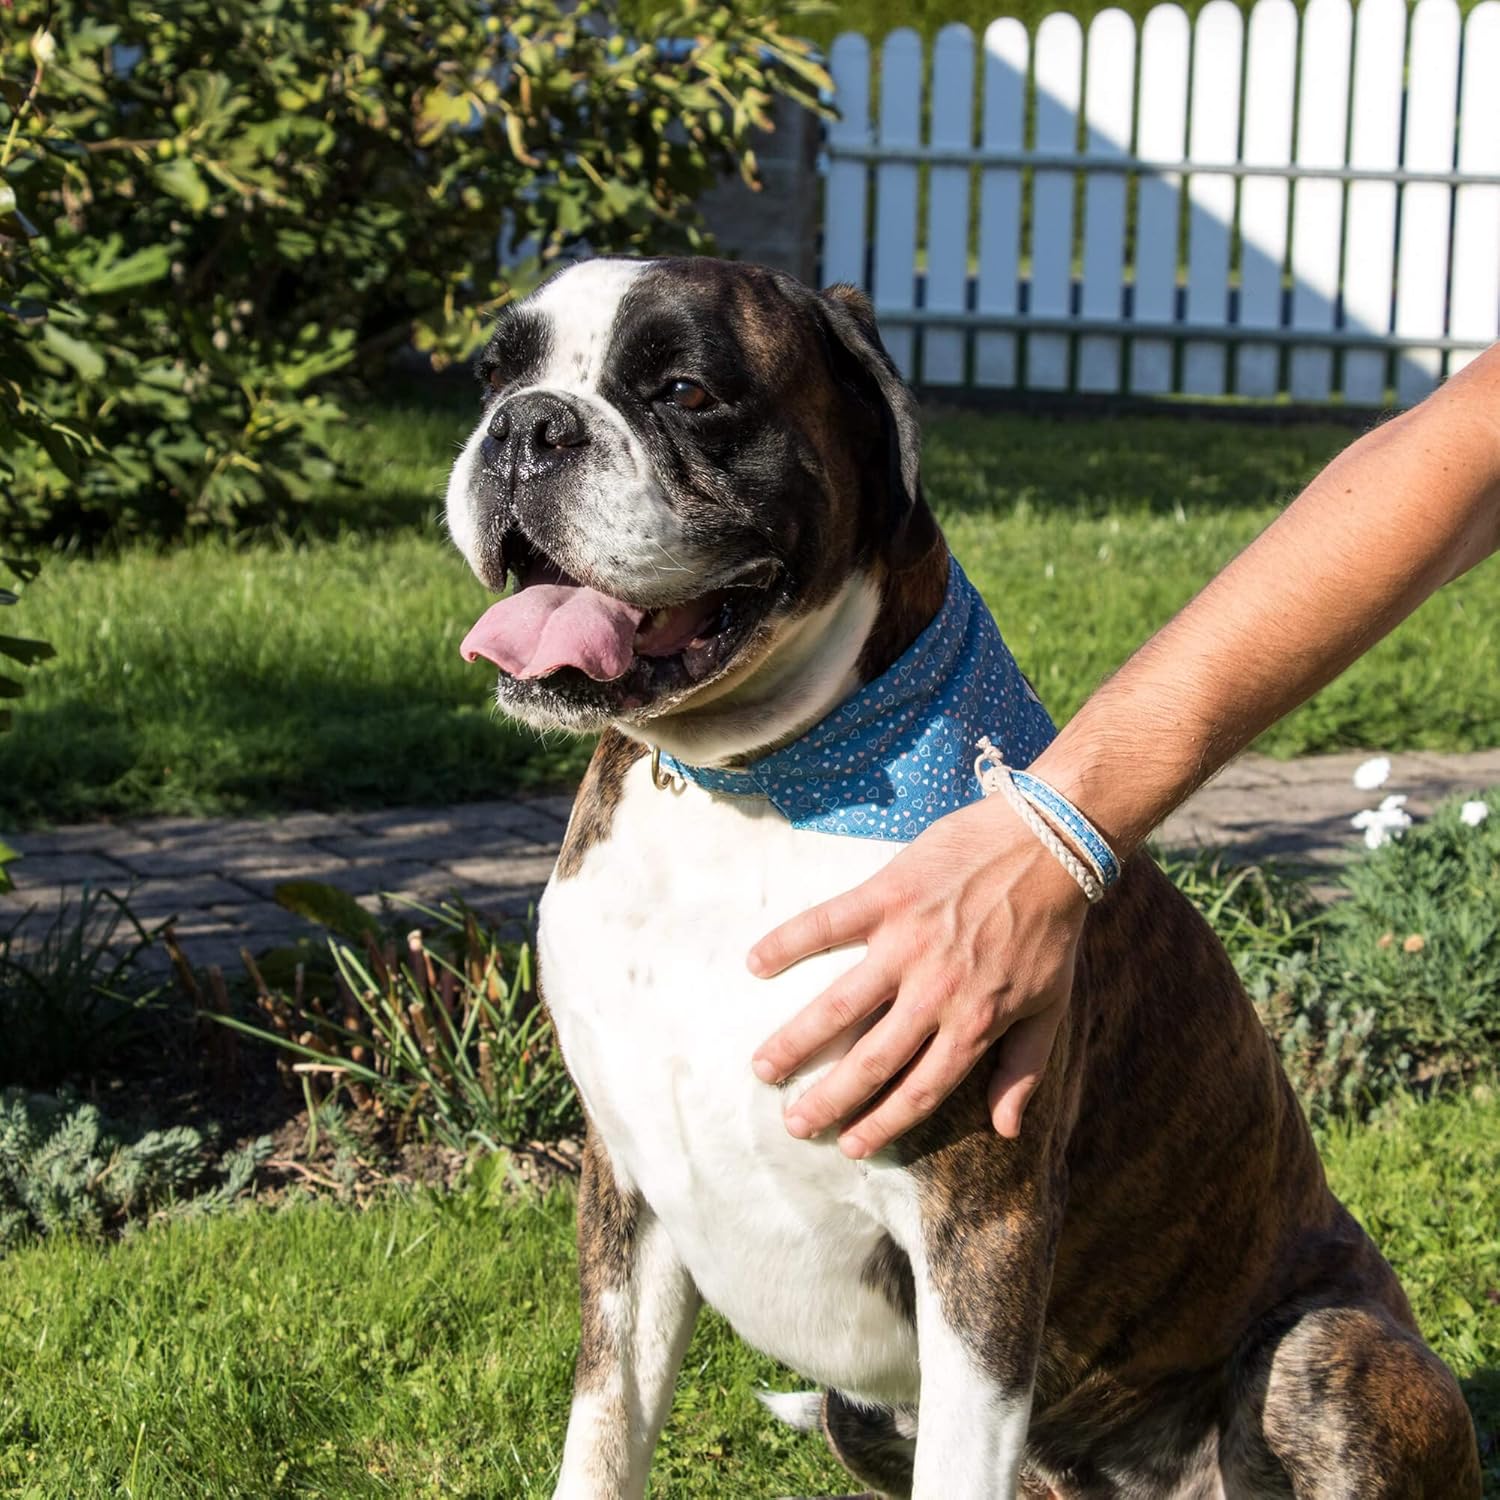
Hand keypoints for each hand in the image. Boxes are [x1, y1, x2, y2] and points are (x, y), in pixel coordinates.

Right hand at [748, 796, 1088, 1155]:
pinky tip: (756, 963)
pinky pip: (827, 923)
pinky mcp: (888, 896)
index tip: (848, 1147)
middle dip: (828, 1099)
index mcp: (975, 1022)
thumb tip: (1007, 1130)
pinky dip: (788, 942)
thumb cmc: (1053, 927)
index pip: (920, 1090)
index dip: (881, 1123)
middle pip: (871, 1061)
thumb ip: (1024, 1069)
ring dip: (796, 1040)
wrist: (1052, 843)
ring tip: (763, 1067)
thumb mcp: (1052, 1006)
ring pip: (838, 1005)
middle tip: (793, 1123)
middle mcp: (935, 991)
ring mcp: (907, 943)